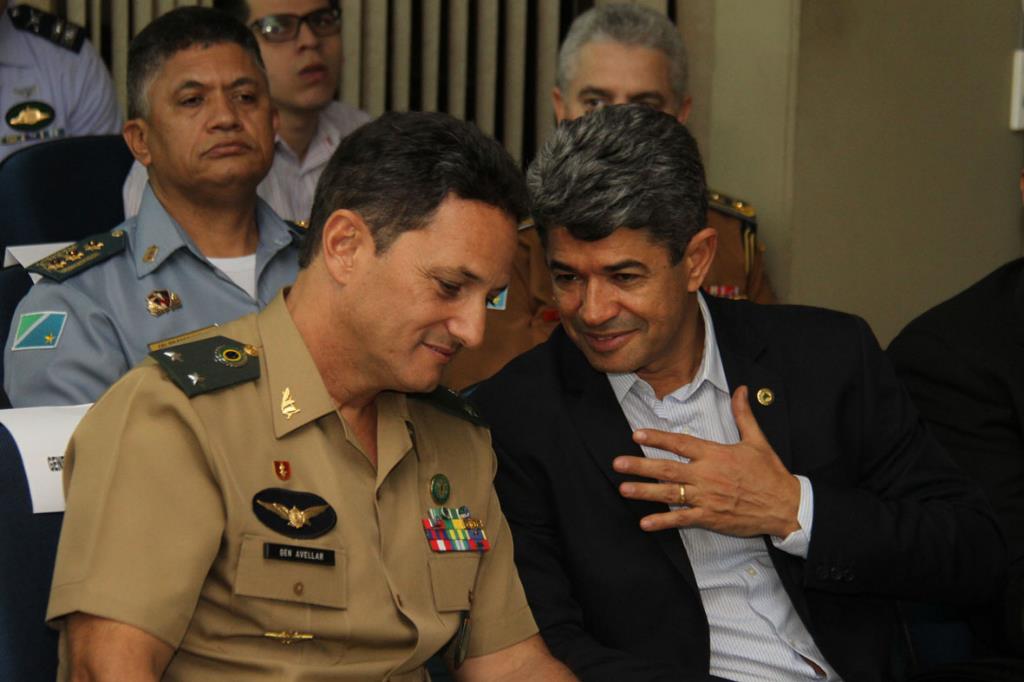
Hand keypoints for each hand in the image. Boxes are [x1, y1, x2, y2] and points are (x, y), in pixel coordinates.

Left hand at [613, 385, 800, 537]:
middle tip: (617, 463)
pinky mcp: (710, 518)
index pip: (680, 443)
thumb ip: (743, 415)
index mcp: (715, 455)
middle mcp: (706, 476)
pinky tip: (645, 522)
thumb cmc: (770, 474)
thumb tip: (741, 389)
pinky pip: (682, 520)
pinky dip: (663, 522)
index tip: (636, 434)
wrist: (785, 506)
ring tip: (623, 488)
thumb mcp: (757, 441)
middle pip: (667, 469)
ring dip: (644, 491)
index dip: (657, 438)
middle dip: (640, 465)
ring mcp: (706, 498)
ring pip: (669, 494)